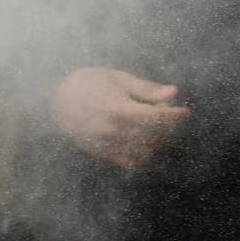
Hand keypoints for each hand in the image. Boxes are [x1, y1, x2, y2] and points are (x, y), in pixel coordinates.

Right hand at [49, 67, 189, 168]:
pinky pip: (130, 162)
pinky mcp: (102, 153)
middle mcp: (114, 130)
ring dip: (157, 140)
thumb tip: (173, 93)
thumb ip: (146, 89)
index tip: (184, 111)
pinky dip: (143, 155)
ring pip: (145, 150)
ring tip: (155, 126)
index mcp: (120, 109)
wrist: (56, 100)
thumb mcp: (118, 78)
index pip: (158, 118)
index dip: (175, 115)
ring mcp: (108, 144)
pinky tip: (144, 142)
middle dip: (167, 125)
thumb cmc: (88, 83)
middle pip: (155, 134)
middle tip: (166, 111)